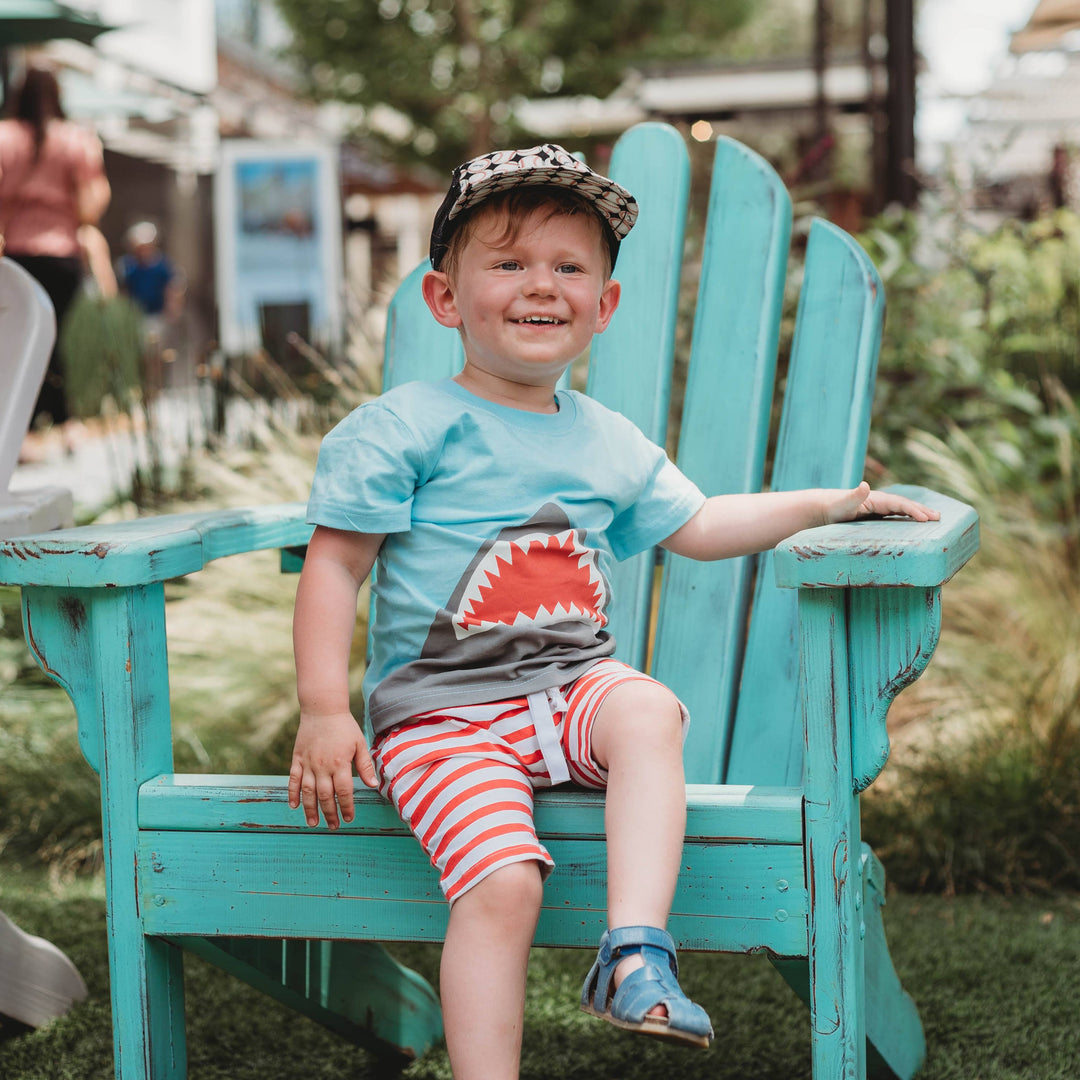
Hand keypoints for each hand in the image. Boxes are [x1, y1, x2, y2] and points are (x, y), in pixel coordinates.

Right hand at [287, 710, 377, 828]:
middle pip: (326, 796)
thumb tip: (372, 785)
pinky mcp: (297, 759)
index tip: (349, 818)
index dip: (347, 807)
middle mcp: (322, 766)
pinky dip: (292, 794)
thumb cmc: (344, 726)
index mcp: (340, 763)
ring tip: (313, 823)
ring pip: (308, 792)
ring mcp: (308, 763)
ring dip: (310, 809)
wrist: (322, 709)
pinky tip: (293, 806)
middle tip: (334, 826)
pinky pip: (293, 780)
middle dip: (330, 813)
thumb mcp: (359, 743)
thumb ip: (365, 765)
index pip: (344, 792)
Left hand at [823, 482, 940, 524]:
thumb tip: (865, 484)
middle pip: (905, 504)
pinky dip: (910, 517)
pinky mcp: (878, 515)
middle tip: (939, 517)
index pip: (898, 504)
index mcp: (876, 499)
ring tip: (936, 518)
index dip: (912, 510)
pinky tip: (919, 523)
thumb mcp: (843, 503)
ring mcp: (881, 508)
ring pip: (904, 510)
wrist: (827, 508)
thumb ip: (854, 495)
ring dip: (919, 513)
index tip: (924, 518)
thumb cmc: (834, 508)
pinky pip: (898, 516)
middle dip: (922, 510)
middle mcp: (881, 501)